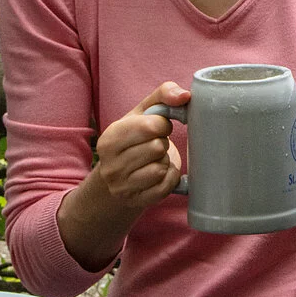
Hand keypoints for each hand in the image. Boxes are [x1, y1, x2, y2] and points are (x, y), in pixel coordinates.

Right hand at [88, 82, 188, 212]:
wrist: (119, 177)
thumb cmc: (135, 138)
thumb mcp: (142, 113)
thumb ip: (163, 95)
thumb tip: (185, 95)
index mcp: (110, 138)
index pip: (150, 126)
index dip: (163, 124)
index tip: (159, 128)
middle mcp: (110, 164)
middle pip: (157, 148)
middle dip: (162, 144)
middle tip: (155, 145)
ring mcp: (122, 187)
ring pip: (161, 168)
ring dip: (165, 161)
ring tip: (155, 159)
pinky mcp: (137, 201)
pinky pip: (166, 187)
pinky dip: (170, 178)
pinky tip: (161, 173)